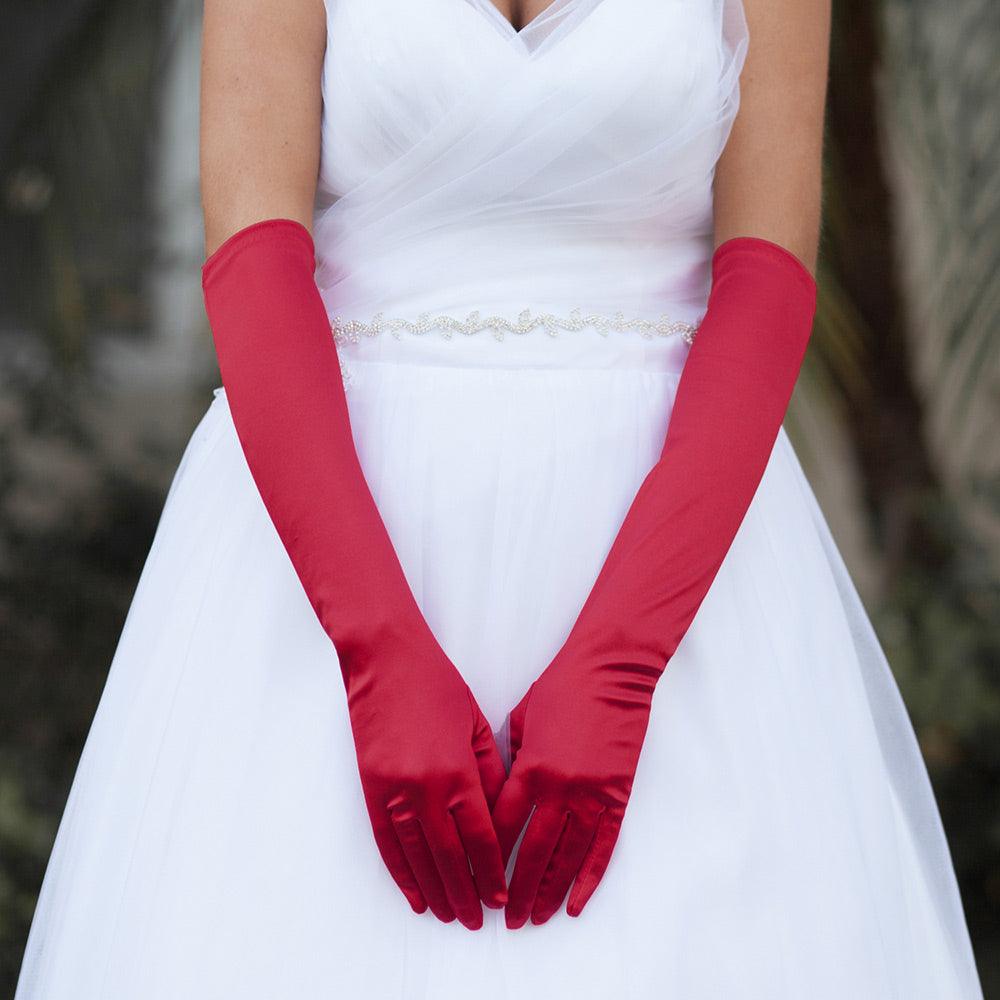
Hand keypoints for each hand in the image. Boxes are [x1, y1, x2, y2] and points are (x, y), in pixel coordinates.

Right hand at [346, 622, 507, 929]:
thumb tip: (499, 818)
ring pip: (418, 858)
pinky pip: (387, 843)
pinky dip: (401, 873)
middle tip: (477, 919)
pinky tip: (414, 894)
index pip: (480, 839)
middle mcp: (425, 791)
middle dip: (467, 893)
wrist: (385, 663)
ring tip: (450, 915)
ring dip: (436, 891)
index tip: (501, 896)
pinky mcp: (371, 790)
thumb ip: (490, 774)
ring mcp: (394, 793)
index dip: (492, 872)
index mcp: (458, 774)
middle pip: (450, 858)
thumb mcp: (476, 727)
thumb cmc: (438, 688)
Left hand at [491, 641, 656, 927]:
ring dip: (549, 893)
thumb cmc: (561, 688)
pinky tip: (576, 903)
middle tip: (505, 919)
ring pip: (567, 858)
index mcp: (530, 768)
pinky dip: (588, 879)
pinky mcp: (617, 796)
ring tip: (537, 919)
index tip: (476, 881)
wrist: (611, 672)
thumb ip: (509, 761)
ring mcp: (592, 795)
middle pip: (532, 853)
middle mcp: (559, 788)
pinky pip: (602, 847)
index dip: (488, 858)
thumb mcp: (520, 720)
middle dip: (517, 890)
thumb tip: (498, 794)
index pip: (503, 826)